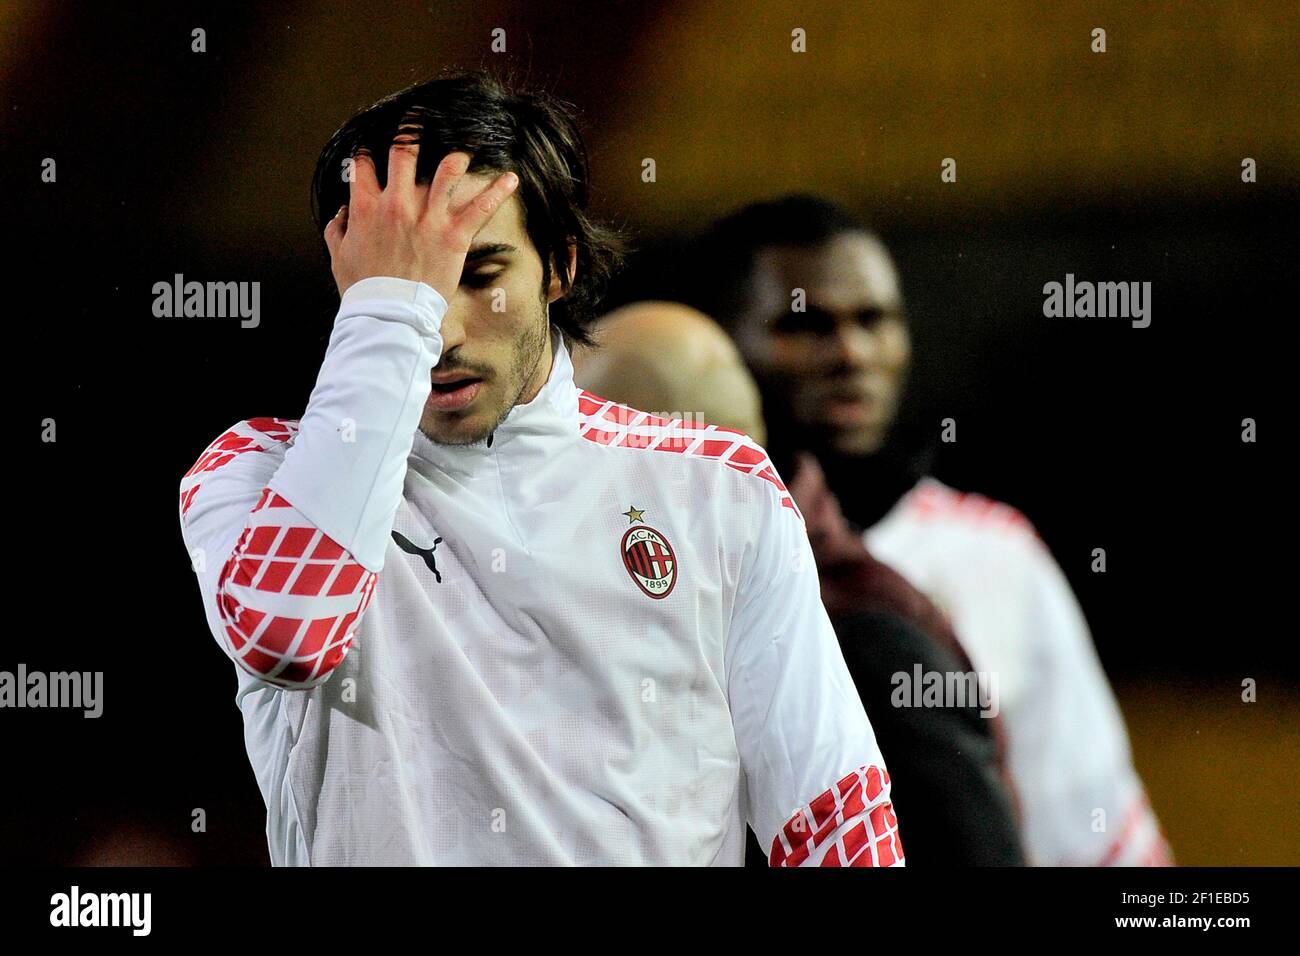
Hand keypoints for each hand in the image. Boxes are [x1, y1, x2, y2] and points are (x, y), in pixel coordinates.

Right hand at [323, 133, 518, 301]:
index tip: (374, 150)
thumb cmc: (363, 289)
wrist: (389, 315)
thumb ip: (337, 228)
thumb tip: (344, 210)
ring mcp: (427, 218)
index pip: (364, 165)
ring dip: (458, 155)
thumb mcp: (338, 256)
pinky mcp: (453, 236)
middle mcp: (397, 204)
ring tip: (467, 147)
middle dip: (412, 132)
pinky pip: (480, 207)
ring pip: (446, 171)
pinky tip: (511, 178)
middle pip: (404, 153)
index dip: (367, 154)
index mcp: (366, 207)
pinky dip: (498, 191)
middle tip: (419, 120)